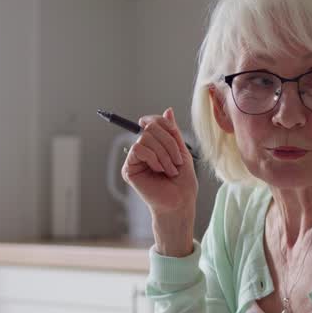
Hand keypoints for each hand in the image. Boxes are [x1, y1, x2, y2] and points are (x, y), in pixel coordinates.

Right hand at [124, 108, 196, 235]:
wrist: (180, 202)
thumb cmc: (183, 182)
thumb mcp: (182, 152)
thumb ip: (173, 133)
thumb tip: (167, 110)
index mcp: (155, 145)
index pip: (151, 122)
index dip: (162, 123)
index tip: (174, 133)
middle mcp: (142, 150)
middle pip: (149, 128)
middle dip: (168, 143)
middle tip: (177, 161)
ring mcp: (134, 159)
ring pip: (145, 138)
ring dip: (163, 154)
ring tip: (170, 170)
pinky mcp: (128, 169)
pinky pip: (138, 149)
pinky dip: (153, 158)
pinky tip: (159, 170)